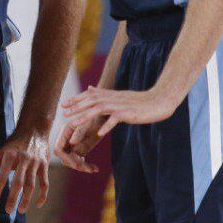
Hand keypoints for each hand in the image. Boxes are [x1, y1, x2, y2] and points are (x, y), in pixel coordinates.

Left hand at [0, 128, 49, 212]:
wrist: (34, 129)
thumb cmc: (15, 143)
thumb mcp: (2, 151)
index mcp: (10, 155)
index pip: (1, 176)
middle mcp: (23, 159)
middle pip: (18, 182)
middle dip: (12, 198)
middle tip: (8, 211)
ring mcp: (35, 162)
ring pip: (32, 184)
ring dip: (27, 199)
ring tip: (21, 210)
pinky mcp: (45, 165)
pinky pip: (44, 183)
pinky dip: (42, 195)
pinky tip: (37, 204)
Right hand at [54, 117, 103, 173]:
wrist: (104, 116)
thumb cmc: (96, 116)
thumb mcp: (88, 122)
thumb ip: (79, 132)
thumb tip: (71, 143)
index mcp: (65, 132)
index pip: (58, 149)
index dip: (65, 158)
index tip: (77, 164)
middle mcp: (67, 140)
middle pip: (65, 158)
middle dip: (75, 164)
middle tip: (88, 169)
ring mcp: (74, 146)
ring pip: (72, 162)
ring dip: (82, 167)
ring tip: (94, 169)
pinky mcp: (81, 150)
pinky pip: (80, 162)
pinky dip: (87, 166)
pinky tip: (96, 168)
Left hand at [62, 86, 180, 137]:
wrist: (158, 101)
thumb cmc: (139, 101)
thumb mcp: (119, 96)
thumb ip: (104, 94)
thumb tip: (89, 88)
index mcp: (110, 94)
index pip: (89, 95)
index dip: (76, 99)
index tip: (64, 104)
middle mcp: (113, 98)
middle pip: (91, 101)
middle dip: (76, 107)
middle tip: (64, 114)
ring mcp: (120, 105)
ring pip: (98, 109)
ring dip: (85, 116)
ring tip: (74, 124)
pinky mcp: (128, 113)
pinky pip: (114, 119)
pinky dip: (106, 125)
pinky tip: (99, 133)